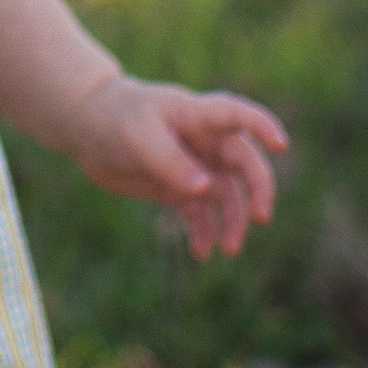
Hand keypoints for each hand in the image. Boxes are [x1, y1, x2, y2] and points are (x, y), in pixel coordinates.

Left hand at [63, 76, 287, 259]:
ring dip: (232, 221)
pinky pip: (200, 213)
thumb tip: (205, 189)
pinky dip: (203, 232)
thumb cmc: (114, 119)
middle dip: (257, 190)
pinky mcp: (178, 188)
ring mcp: (193, 166)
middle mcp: (203, 140)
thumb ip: (171, 162)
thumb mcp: (139, 137)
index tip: (282, 146)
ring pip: (225, 195)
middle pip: (243, 163)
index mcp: (197, 115)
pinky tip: (201, 252)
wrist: (86, 129)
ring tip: (229, 249)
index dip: (262, 127)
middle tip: (261, 218)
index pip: (237, 115)